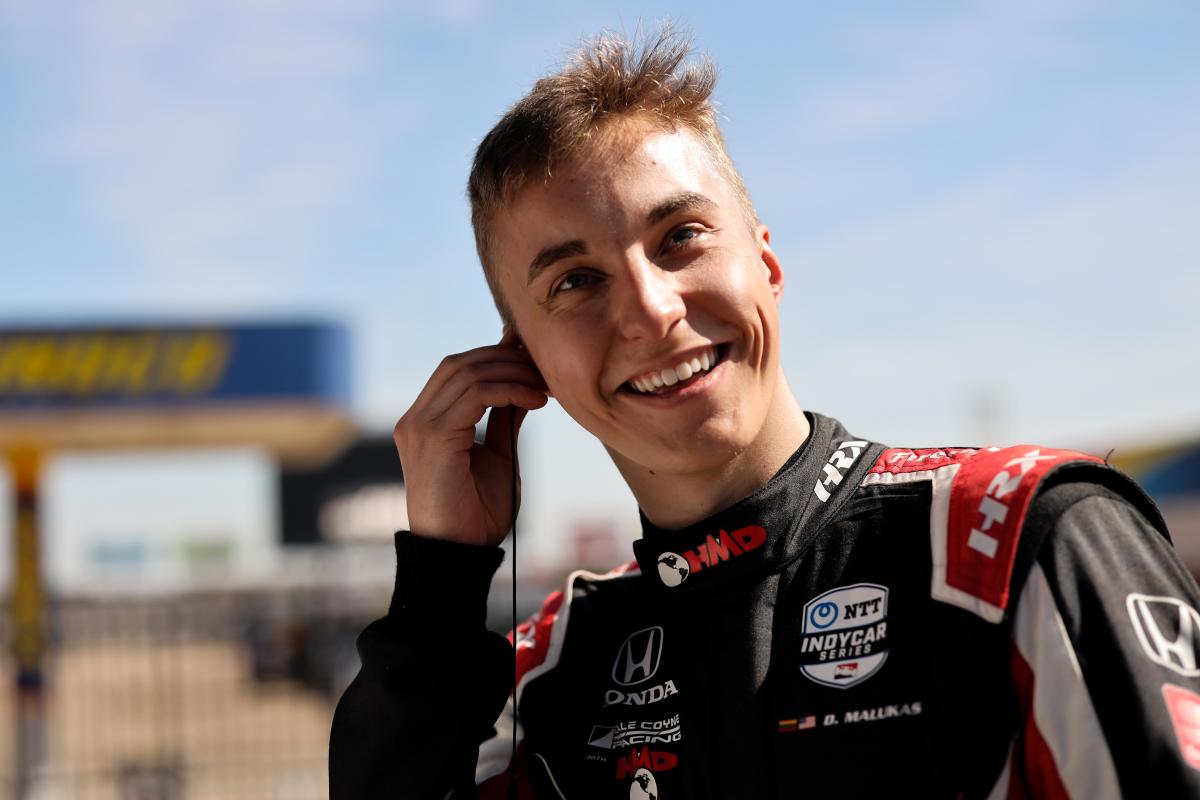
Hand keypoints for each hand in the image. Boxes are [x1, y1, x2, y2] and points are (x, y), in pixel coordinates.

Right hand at [393, 330, 547, 545]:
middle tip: (543, 370)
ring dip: (513, 373)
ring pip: (468, 373)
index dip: (495, 357)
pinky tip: (536, 402)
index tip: (534, 362)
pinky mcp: (433, 438)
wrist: (459, 554)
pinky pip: (476, 394)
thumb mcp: (498, 455)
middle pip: (460, 364)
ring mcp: (419, 427)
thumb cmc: (477, 514)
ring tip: (544, 387)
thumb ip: (504, 419)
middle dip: (506, 359)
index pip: (456, 370)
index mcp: (424, 423)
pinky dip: (510, 390)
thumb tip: (523, 385)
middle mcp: (415, 420)